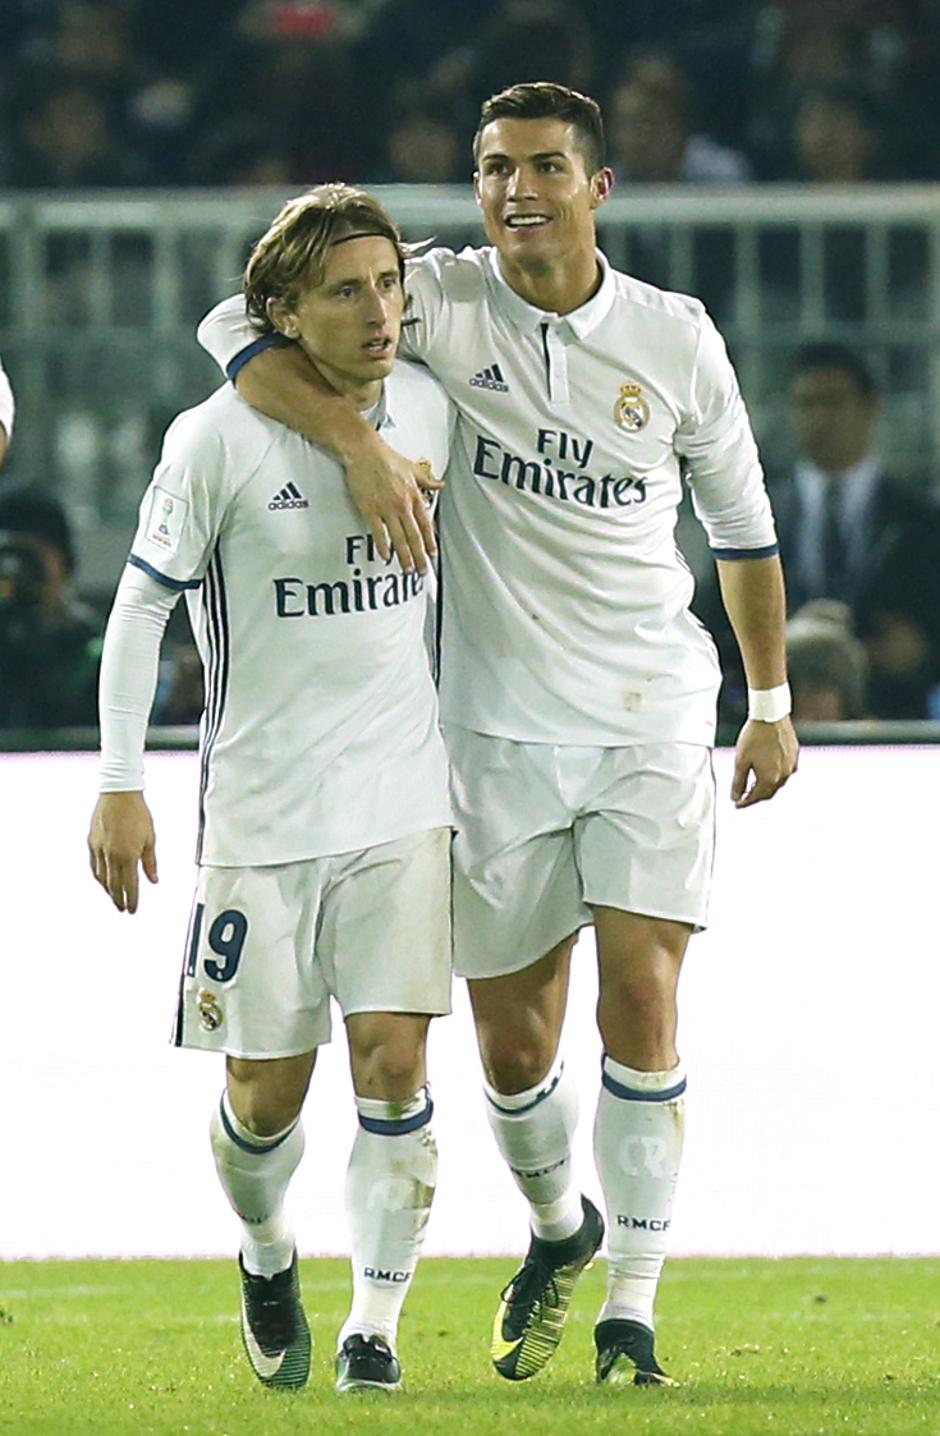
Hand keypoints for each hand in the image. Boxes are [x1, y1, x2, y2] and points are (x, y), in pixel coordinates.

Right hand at [88, 791, 157, 913]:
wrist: (118, 794)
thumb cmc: (137, 814)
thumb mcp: (150, 838)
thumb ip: (150, 862)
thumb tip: (153, 880)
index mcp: (128, 855)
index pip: (130, 886)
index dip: (132, 900)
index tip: (132, 910)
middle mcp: (111, 855)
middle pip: (113, 886)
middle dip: (119, 900)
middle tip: (123, 909)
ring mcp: (99, 849)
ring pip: (101, 877)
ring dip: (108, 890)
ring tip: (114, 897)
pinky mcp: (91, 842)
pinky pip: (93, 865)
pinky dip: (98, 876)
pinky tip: (102, 879)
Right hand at [344, 433, 442, 574]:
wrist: (364, 452)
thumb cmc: (386, 458)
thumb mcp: (413, 468)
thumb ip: (427, 479)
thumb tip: (440, 483)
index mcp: (414, 496)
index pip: (426, 525)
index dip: (430, 542)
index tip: (432, 554)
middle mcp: (403, 505)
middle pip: (415, 537)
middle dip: (420, 556)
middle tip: (422, 570)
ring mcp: (387, 509)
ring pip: (399, 538)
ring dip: (404, 556)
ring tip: (407, 569)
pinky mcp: (370, 510)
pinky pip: (378, 532)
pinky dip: (383, 546)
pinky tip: (386, 556)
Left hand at [731, 717, 798, 808]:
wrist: (770, 715)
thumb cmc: (753, 737)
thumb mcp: (740, 761)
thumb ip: (738, 782)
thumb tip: (735, 798)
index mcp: (770, 779)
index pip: (756, 797)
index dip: (745, 802)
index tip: (737, 804)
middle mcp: (784, 775)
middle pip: (769, 792)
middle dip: (756, 796)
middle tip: (744, 796)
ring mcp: (792, 765)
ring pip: (778, 782)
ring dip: (766, 786)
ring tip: (754, 783)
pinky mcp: (795, 755)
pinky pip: (785, 770)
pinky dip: (775, 774)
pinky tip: (767, 769)